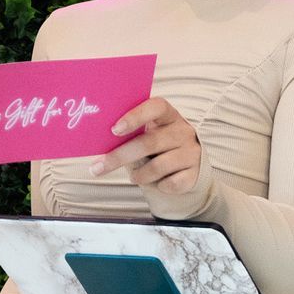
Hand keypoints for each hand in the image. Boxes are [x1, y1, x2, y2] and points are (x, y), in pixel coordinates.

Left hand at [88, 98, 203, 195]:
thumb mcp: (148, 134)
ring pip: (157, 167)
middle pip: (149, 143)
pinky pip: (171, 183)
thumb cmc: (157, 146)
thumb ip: (130, 133)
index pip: (156, 107)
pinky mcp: (195, 174)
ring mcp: (192, 152)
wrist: (188, 167)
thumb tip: (97, 140)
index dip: (135, 116)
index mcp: (168, 115)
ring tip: (134, 176)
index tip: (114, 129)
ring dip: (139, 175)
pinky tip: (158, 182)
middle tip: (98, 167)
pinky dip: (159, 186)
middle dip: (120, 156)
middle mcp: (183, 131)